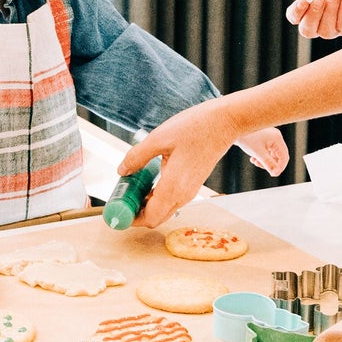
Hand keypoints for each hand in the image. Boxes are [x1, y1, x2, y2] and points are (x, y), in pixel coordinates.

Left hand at [117, 100, 241, 226]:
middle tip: (121, 198)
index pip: (150, 218)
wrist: (225, 123)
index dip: (132, 219)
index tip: (117, 211)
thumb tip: (122, 171)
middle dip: (137, 213)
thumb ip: (137, 157)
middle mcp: (183, 195)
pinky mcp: (194, 184)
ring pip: (164, 210)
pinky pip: (172, 200)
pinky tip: (148, 180)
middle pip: (156, 218)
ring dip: (147, 205)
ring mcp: (190, 191)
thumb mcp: (159, 138)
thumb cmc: (194, 127)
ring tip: (132, 187)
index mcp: (173, 187)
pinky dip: (157, 197)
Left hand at [235, 127, 288, 176]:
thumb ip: (268, 164)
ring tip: (255, 161)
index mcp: (277, 138)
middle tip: (259, 165)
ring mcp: (269, 137)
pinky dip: (261, 157)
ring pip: (272, 155)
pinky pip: (266, 151)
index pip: (284, 157)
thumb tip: (277, 173)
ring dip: (264, 161)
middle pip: (278, 156)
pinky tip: (253, 158)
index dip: (280, 167)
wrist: (233, 128)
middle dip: (270, 164)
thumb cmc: (245, 138)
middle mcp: (275, 137)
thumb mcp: (258, 153)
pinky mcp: (263, 139)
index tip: (272, 174)